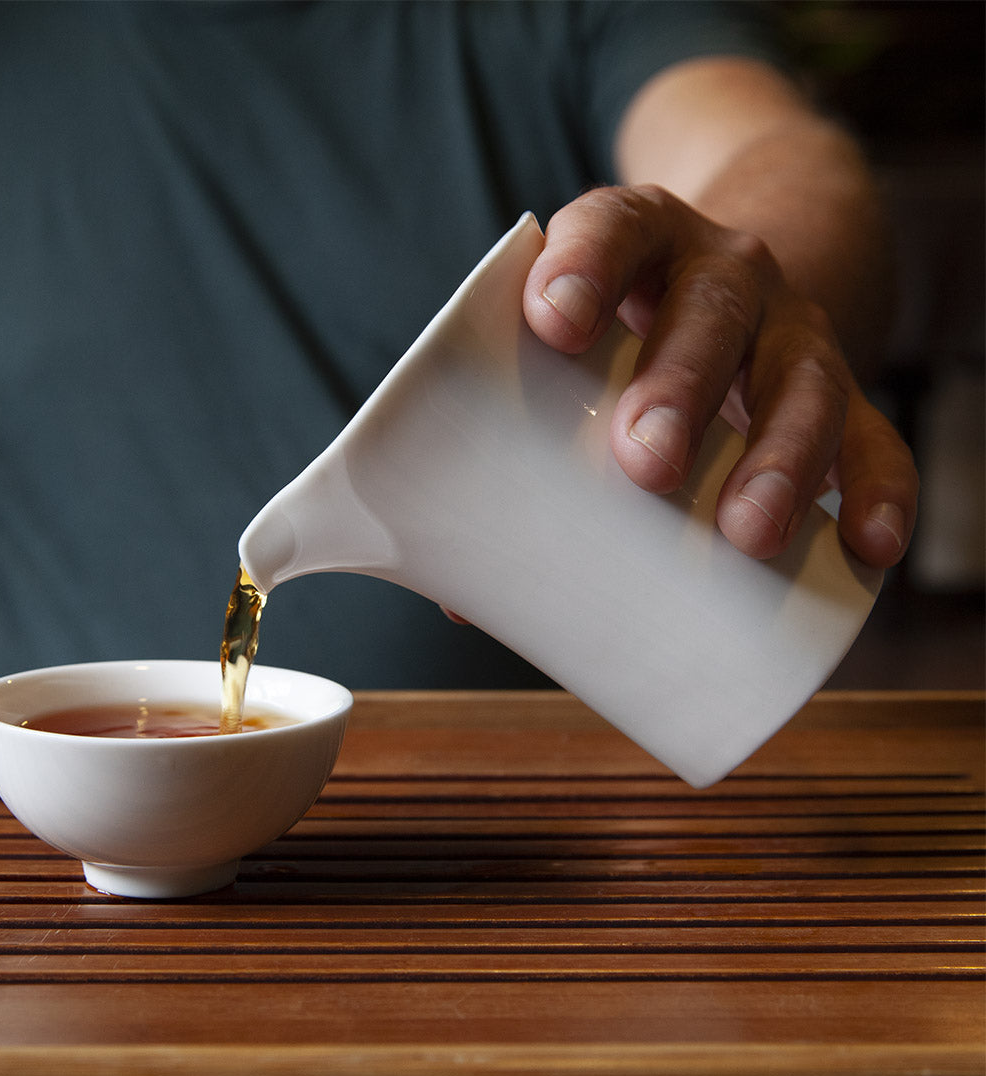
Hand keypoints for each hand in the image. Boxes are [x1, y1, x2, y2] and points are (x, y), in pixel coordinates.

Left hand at [522, 186, 917, 568]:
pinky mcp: (843, 394)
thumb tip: (458, 591)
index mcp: (639, 248)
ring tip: (747, 530)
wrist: (734, 297)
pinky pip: (876, 436)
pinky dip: (876, 490)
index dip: (583, 264)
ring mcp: (790, 330)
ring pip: (803, 374)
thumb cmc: (617, 347)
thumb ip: (506, 451)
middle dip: (681, 381)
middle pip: (713, 309)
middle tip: (644, 463)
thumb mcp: (567, 360)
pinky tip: (866, 546)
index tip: (550, 322)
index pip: (613, 225)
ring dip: (781, 452)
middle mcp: (723, 274)